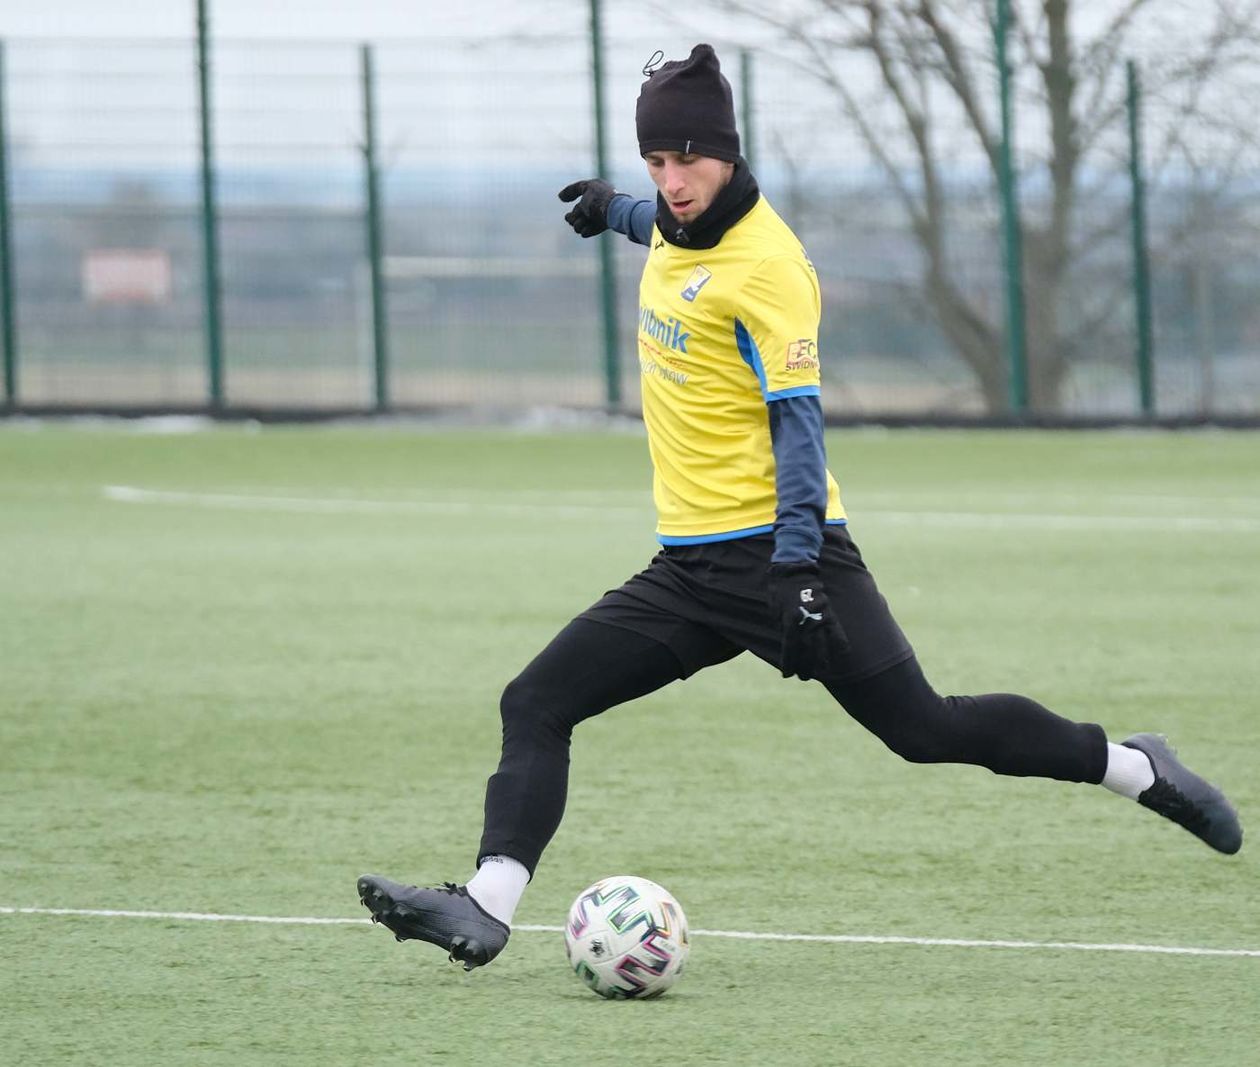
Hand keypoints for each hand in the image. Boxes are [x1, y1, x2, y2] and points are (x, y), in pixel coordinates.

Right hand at [558, 178, 615, 237]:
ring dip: (578, 224)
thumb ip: (572, 190)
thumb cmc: (600, 198)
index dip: (573, 211)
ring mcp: (599, 217)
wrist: (614, 212)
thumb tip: (560, 197)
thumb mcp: (586, 188)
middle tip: (574, 218)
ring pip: (580, 225)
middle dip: (572, 218)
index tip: (570, 214)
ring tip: (582, 222)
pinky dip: (586, 231)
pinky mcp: (602, 227)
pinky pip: (587, 231)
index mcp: (594, 194)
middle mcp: (595, 205)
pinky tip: (586, 230)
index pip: (577, 205)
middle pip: (576, 216)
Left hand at [767, 562, 849, 680]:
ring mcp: (819, 617)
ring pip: (822, 644)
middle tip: (803, 677)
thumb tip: (791, 643)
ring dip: (821, 661)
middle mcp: (805, 621)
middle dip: (805, 666)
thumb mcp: (775, 610)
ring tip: (820, 673)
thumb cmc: (780, 589)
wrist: (794, 569)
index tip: (787, 675)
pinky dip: (840, 643)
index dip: (789, 663)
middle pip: (806, 651)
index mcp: (789, 621)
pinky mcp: (829, 612)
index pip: (790, 649)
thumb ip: (782, 627)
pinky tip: (843, 655)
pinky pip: (837, 631)